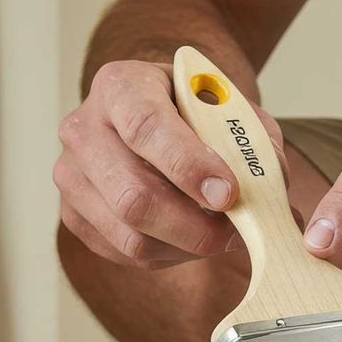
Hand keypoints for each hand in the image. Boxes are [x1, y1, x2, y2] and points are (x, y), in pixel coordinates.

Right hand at [55, 59, 284, 269]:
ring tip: (220, 235)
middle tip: (237, 231)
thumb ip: (251, 137)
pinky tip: (191, 237)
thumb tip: (269, 184)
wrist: (154, 119)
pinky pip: (127, 255)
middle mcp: (83, 129)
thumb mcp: (228, 107)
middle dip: (194, 226)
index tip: (228, 193)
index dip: (189, 166)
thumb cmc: (192, 112)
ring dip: (188, 246)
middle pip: (133, 196)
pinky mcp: (74, 216)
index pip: (146, 127)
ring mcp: (72, 176)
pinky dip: (170, 255)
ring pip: (131, 236)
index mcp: (119, 86)